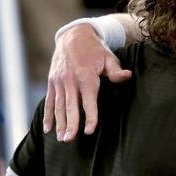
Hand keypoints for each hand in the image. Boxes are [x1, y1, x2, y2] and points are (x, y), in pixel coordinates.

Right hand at [43, 24, 131, 141]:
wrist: (74, 35)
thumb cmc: (95, 49)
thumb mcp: (108, 57)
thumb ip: (116, 71)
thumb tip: (127, 76)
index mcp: (85, 76)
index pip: (88, 101)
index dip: (90, 116)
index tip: (90, 131)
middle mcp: (70, 80)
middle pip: (70, 107)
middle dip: (70, 124)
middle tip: (69, 140)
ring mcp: (59, 82)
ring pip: (59, 106)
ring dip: (59, 124)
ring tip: (61, 139)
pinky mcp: (52, 82)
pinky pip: (49, 101)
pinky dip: (47, 115)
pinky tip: (47, 129)